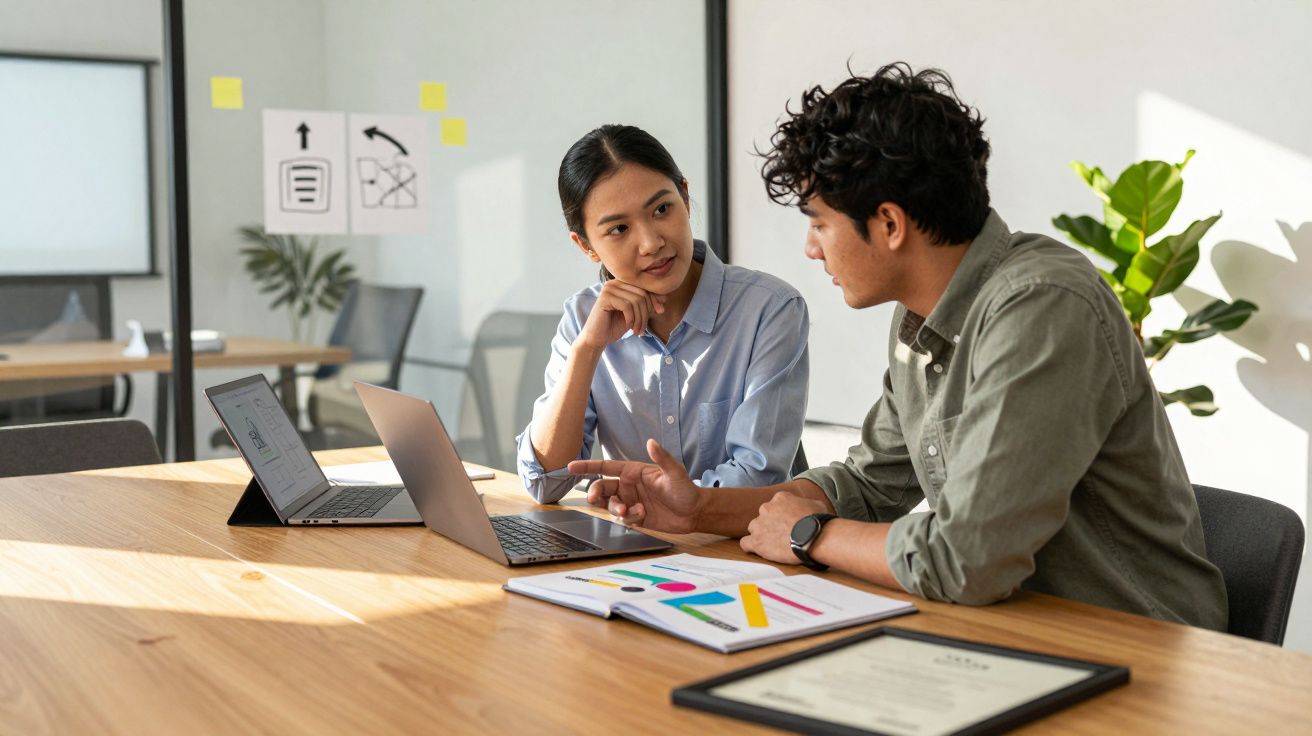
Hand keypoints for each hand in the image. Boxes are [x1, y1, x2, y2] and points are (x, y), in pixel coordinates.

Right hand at [568, 439, 701, 532]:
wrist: (694, 512)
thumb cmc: (685, 489)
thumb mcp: (675, 472)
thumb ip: (662, 458)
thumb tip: (651, 442)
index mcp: (633, 471)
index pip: (605, 466)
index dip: (587, 466)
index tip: (571, 467)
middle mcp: (628, 486)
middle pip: (602, 488)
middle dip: (595, 493)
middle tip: (594, 499)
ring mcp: (631, 502)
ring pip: (609, 505)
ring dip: (613, 508)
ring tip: (627, 510)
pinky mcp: (635, 516)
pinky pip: (622, 518)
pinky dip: (629, 518)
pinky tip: (642, 514)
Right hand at [576, 280, 665, 348]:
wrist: (597, 337)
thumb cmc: (615, 325)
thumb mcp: (635, 313)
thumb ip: (647, 304)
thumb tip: (665, 298)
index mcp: (622, 283)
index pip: (644, 287)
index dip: (654, 298)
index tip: (660, 311)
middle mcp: (614, 282)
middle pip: (642, 293)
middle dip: (646, 312)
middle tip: (643, 328)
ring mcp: (608, 288)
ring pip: (636, 300)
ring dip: (640, 318)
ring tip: (638, 330)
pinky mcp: (605, 297)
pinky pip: (627, 306)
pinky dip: (631, 319)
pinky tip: (629, 326)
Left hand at [740, 492, 830, 563]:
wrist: (813, 537)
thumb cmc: (817, 522)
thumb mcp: (816, 504)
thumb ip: (805, 503)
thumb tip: (807, 507)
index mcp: (780, 498)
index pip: (775, 505)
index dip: (781, 515)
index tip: (788, 523)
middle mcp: (766, 508)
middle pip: (763, 516)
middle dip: (770, 524)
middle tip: (782, 534)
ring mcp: (759, 525)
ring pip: (754, 528)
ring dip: (761, 535)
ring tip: (773, 544)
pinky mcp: (756, 541)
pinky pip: (745, 543)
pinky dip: (750, 547)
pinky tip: (759, 550)